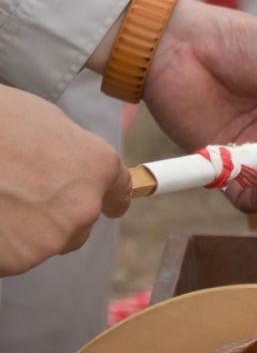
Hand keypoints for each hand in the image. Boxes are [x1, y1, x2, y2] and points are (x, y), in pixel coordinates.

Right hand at [0, 86, 129, 275]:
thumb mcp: (45, 122)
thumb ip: (70, 150)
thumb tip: (73, 161)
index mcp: (97, 165)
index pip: (119, 191)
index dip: (111, 196)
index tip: (111, 204)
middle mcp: (83, 206)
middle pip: (80, 222)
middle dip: (58, 212)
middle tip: (22, 191)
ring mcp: (50, 238)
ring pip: (46, 241)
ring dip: (28, 229)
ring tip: (0, 199)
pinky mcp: (17, 261)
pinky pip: (15, 256)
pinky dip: (4, 244)